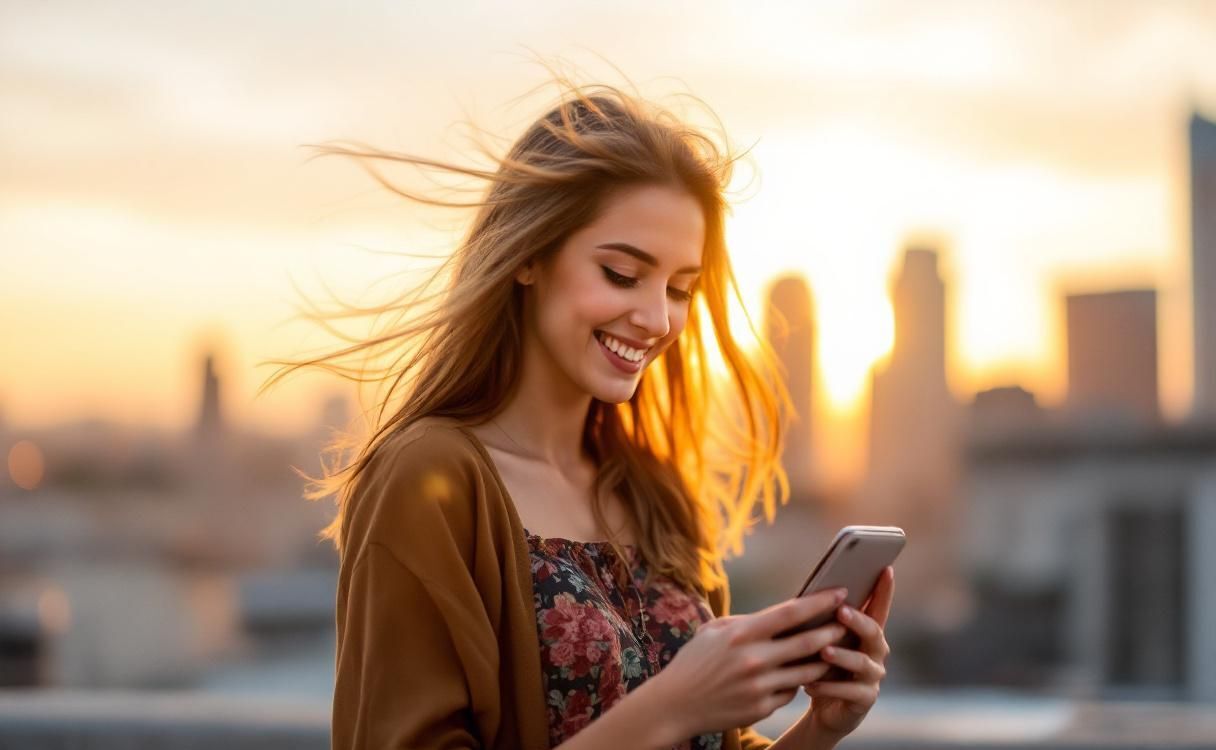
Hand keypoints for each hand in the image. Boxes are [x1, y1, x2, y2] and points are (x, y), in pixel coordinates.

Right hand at [651, 586, 850, 739]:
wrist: (675, 704)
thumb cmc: (694, 661)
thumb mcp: (714, 631)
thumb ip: (748, 622)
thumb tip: (781, 614)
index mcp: (742, 633)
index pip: (791, 612)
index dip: (820, 601)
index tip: (841, 592)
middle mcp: (754, 659)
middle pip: (808, 642)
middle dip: (834, 630)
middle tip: (850, 622)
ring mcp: (760, 686)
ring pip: (807, 671)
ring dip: (825, 659)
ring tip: (838, 649)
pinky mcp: (762, 708)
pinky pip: (791, 692)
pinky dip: (798, 682)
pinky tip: (800, 676)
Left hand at [801, 565, 894, 738]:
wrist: (824, 708)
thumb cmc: (821, 665)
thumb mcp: (820, 640)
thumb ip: (821, 621)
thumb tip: (806, 597)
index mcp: (866, 632)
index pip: (878, 607)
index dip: (884, 590)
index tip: (886, 569)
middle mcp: (876, 651)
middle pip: (874, 631)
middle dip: (858, 620)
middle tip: (841, 611)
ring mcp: (873, 676)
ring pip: (862, 663)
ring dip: (842, 656)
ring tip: (823, 651)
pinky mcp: (866, 699)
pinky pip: (850, 691)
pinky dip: (829, 686)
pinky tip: (810, 683)